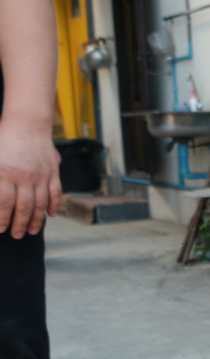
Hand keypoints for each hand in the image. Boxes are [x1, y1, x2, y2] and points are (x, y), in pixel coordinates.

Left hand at [0, 118, 61, 237]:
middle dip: (19, 224)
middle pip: (24, 206)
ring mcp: (42, 174)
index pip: (5, 202)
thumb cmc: (4, 138)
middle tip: (15, 235)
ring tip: (30, 231)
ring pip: (40, 203)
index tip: (0, 229)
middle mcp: (25, 175)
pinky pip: (55, 192)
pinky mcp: (53, 171)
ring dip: (36, 219)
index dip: (3, 218)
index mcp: (6, 171)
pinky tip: (49, 215)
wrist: (27, 123)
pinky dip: (53, 205)